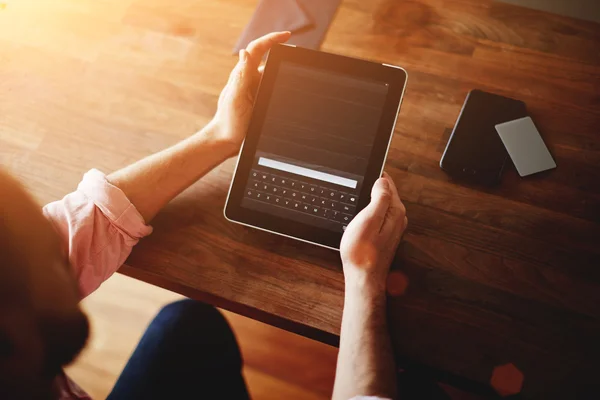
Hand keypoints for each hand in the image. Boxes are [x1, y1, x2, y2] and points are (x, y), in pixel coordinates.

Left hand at [209, 31, 291, 153]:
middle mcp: (250, 79)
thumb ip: (240, 76)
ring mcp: (256, 90)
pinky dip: (284, 86)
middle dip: (283, 54)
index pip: (257, 49)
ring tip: (298, 76)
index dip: (271, 39)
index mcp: (243, 75)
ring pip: (273, 74)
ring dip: (284, 72)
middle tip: (298, 56)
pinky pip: (274, 88)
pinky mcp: (261, 101)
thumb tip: (244, 52)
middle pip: (269, 59)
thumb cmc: (228, 122)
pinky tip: (292, 93)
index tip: (287, 35)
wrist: (227, 141)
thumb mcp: (235, 97)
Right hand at [340, 172, 406, 294]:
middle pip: (386, 194)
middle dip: (375, 187)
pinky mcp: (385, 237)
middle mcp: (397, 219)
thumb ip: (379, 198)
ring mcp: (392, 229)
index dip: (376, 176)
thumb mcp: (369, 219)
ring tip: (361, 193)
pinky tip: (362, 215)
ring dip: (372, 199)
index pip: (388, 184)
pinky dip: (371, 212)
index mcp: (395, 211)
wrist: (364, 279)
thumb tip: (383, 181)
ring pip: (382, 206)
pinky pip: (379, 217)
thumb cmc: (363, 252)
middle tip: (362, 180)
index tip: (367, 170)